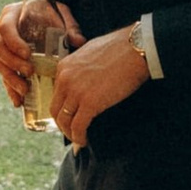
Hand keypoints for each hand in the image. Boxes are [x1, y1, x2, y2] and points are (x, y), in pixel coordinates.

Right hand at [0, 0, 77, 107]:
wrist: (44, 18)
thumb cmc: (50, 13)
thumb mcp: (61, 14)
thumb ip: (69, 25)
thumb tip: (78, 41)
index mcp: (11, 15)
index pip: (5, 29)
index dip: (14, 42)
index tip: (28, 54)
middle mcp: (0, 32)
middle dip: (13, 62)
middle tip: (30, 71)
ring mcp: (2, 49)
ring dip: (11, 79)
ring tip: (25, 90)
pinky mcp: (6, 64)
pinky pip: (4, 78)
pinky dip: (10, 90)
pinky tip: (19, 102)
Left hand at [52, 26, 149, 144]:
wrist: (135, 49)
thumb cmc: (119, 48)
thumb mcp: (90, 52)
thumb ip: (81, 66)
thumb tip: (84, 80)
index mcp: (64, 66)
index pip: (56, 93)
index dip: (62, 107)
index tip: (70, 115)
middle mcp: (65, 79)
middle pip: (56, 109)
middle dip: (62, 123)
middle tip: (71, 130)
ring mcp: (76, 92)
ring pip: (64, 120)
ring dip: (70, 132)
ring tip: (78, 138)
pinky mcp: (90, 103)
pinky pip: (78, 126)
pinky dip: (79, 137)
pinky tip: (84, 141)